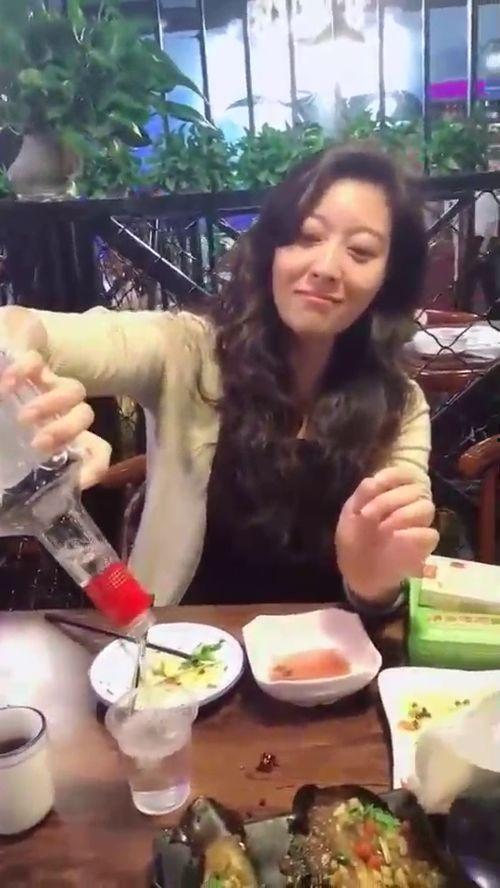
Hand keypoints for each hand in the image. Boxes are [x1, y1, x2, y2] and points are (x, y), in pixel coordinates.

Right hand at [0, 349, 109, 489]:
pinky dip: (22, 372)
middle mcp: (62, 410)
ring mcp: (50, 384)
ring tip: (21, 418)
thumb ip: (19, 467)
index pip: (97, 450)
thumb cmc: (5, 432)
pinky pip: (36, 362)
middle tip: (38, 443)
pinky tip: (4, 386)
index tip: (78, 481)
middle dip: (65, 431)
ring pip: (74, 390)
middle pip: (85, 416)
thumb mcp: (11, 451)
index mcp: (61, 435)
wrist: (2, 369)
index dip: (96, 466)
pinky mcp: (33, 363)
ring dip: (51, 405)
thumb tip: (4, 511)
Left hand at [335, 466, 438, 604]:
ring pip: (426, 508)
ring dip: (402, 515)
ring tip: (383, 528)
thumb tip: (374, 481)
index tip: (375, 485)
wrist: (359, 572)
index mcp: (391, 493)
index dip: (391, 476)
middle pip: (414, 489)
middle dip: (388, 500)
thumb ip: (362, 497)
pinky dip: (413, 535)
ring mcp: (419, 523)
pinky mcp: (425, 544)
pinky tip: (395, 539)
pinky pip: (430, 533)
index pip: (403, 473)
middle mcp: (410, 504)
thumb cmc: (355, 540)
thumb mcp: (349, 517)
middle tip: (367, 515)